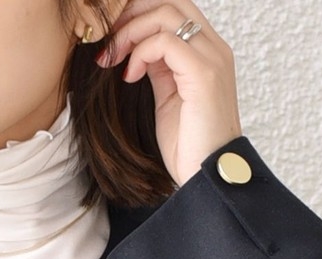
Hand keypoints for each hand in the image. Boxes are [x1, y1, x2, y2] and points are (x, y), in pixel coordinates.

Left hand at [97, 0, 242, 185]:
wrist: (206, 178)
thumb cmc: (189, 147)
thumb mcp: (168, 98)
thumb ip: (159, 68)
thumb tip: (137, 50)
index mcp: (207, 52)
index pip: (173, 8)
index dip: (139, 13)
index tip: (112, 39)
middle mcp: (214, 48)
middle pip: (170, 1)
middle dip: (131, 13)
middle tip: (107, 42)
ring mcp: (212, 59)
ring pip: (165, 14)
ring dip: (130, 32)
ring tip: (113, 59)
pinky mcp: (204, 75)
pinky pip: (165, 41)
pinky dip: (140, 53)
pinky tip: (130, 76)